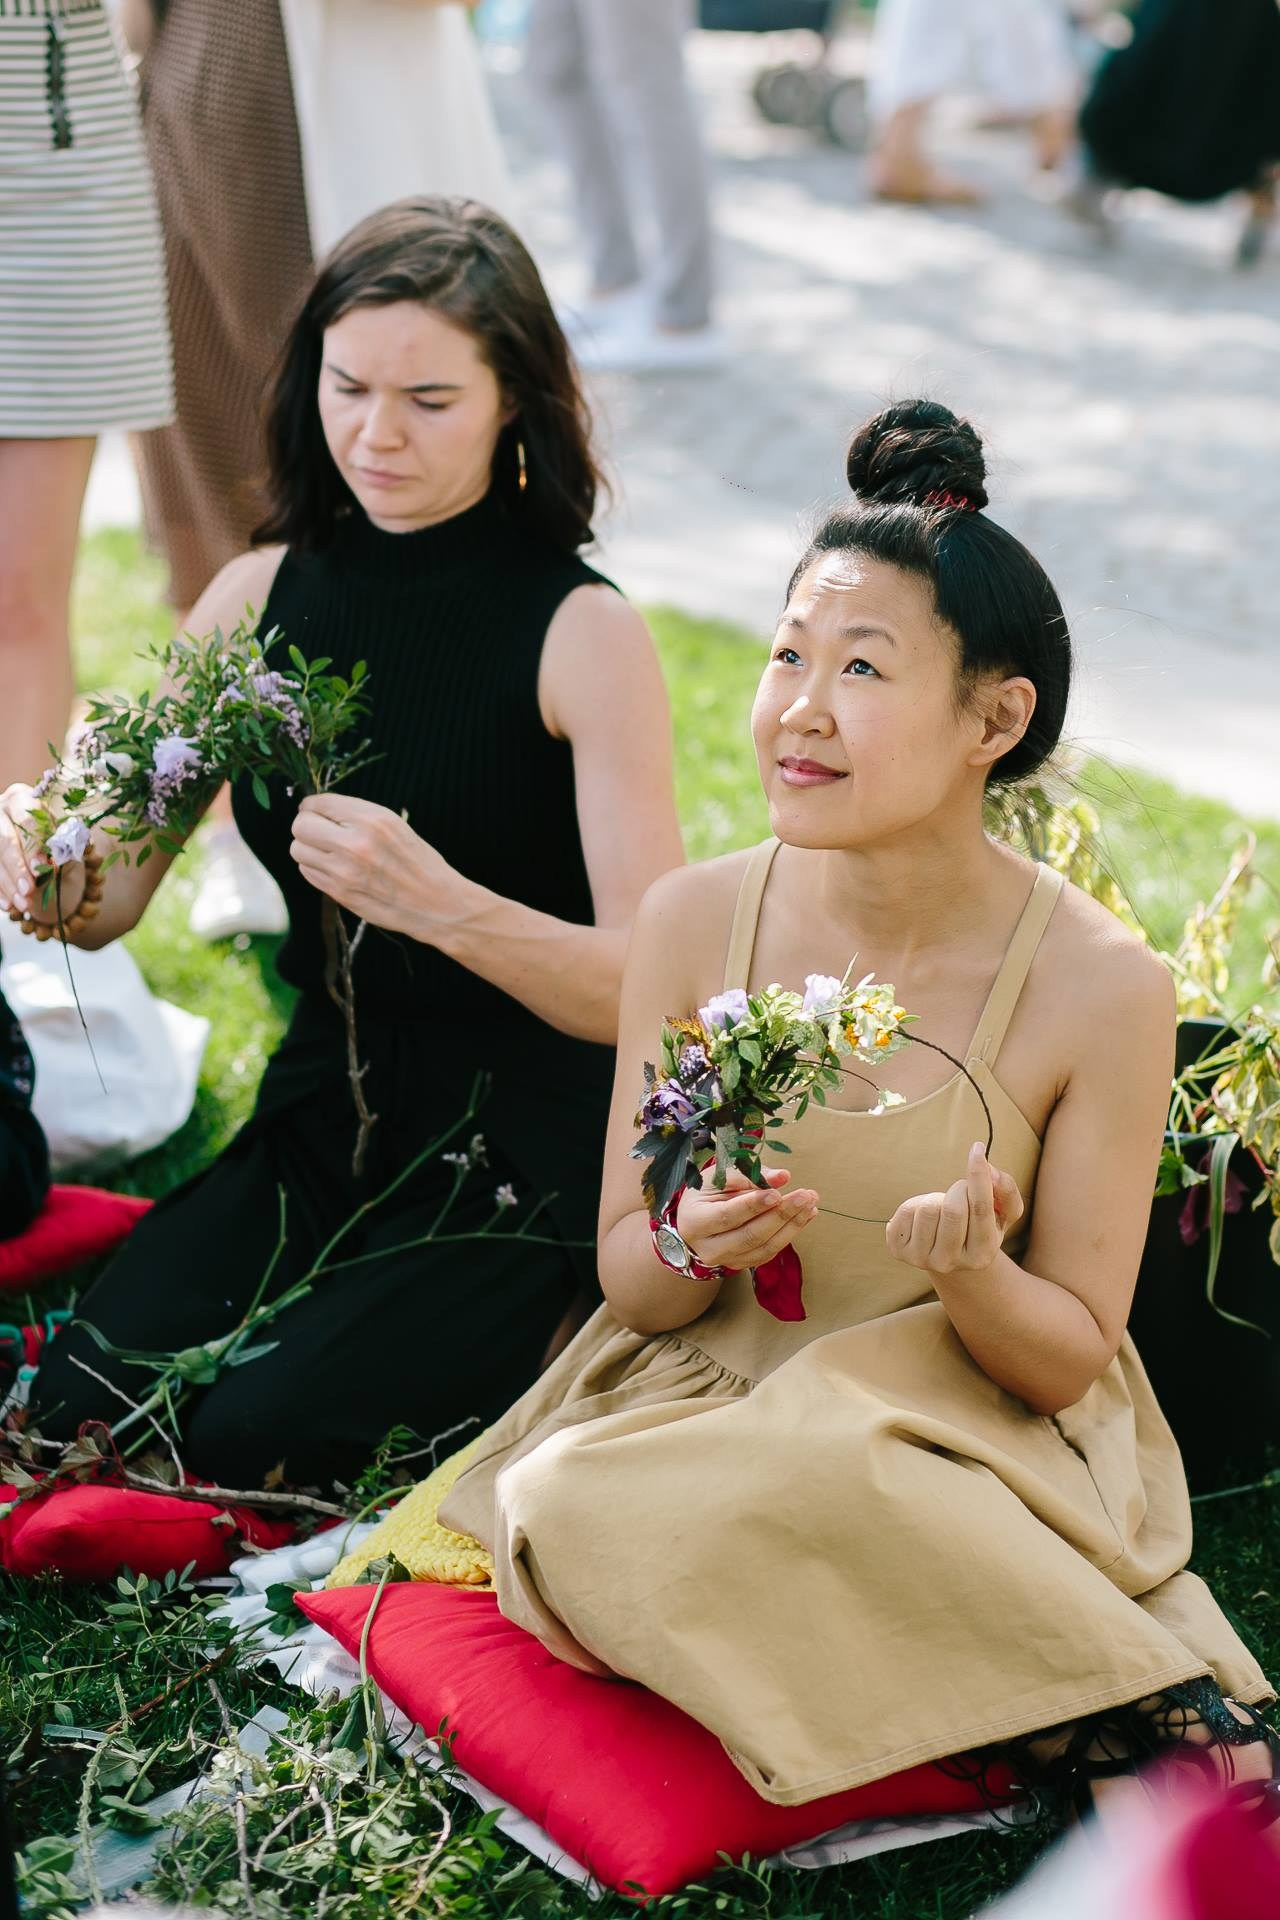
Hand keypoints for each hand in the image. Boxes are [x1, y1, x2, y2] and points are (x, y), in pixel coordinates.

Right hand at [0, 785, 84, 926]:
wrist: (39, 852)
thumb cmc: (55, 843)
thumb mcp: (65, 845)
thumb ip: (63, 850)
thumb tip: (56, 863)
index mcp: (23, 799)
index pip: (26, 819)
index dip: (33, 844)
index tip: (42, 867)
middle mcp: (0, 810)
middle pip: (4, 839)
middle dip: (17, 868)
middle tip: (30, 890)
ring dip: (8, 884)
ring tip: (24, 904)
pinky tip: (8, 906)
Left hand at [290, 793, 464, 939]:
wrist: (435, 902)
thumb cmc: (417, 861)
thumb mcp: (394, 825)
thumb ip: (356, 814)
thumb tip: (315, 808)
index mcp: (372, 820)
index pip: (318, 803)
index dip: (312, 806)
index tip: (316, 811)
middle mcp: (355, 843)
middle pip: (300, 825)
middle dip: (306, 825)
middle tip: (319, 831)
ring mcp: (344, 871)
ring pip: (298, 849)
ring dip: (308, 848)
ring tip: (328, 852)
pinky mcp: (339, 893)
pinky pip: (307, 872)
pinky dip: (314, 867)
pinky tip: (334, 869)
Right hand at [677, 1166, 818, 1273]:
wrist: (696, 1221)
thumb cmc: (706, 1193)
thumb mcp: (718, 1177)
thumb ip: (749, 1175)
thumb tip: (782, 1177)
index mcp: (695, 1222)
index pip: (727, 1216)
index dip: (753, 1205)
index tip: (777, 1193)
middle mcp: (709, 1248)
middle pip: (750, 1235)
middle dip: (781, 1215)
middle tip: (805, 1195)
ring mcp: (727, 1260)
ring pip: (765, 1247)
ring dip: (792, 1225)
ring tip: (811, 1204)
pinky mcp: (743, 1264)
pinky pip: (771, 1251)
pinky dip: (791, 1232)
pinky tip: (806, 1215)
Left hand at [886, 1142, 1024, 1276]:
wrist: (947, 1253)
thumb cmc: (979, 1225)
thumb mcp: (1002, 1211)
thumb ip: (1006, 1189)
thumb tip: (990, 1170)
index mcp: (982, 1254)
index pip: (981, 1208)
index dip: (978, 1175)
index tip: (977, 1149)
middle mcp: (952, 1262)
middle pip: (953, 1208)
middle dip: (958, 1189)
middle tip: (961, 1192)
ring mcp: (923, 1259)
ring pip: (928, 1208)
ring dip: (936, 1198)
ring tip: (942, 1210)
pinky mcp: (899, 1251)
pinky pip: (906, 1211)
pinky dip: (916, 1204)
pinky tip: (924, 1218)